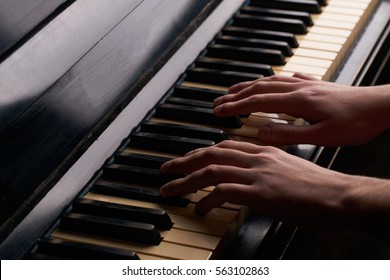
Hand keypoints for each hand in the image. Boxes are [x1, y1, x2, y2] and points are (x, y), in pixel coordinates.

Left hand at [160, 140, 361, 232]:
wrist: (339, 196)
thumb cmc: (317, 188)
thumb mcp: (287, 171)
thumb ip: (265, 171)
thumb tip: (249, 182)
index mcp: (263, 151)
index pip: (224, 146)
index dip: (201, 153)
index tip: (188, 160)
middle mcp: (256, 158)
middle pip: (210, 154)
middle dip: (184, 161)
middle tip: (167, 169)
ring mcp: (257, 174)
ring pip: (210, 171)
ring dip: (185, 180)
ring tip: (169, 189)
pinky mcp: (259, 192)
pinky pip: (223, 192)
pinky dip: (207, 200)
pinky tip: (201, 208)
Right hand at [214, 73, 389, 145]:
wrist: (382, 106)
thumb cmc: (357, 123)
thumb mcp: (323, 136)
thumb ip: (290, 134)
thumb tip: (261, 132)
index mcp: (298, 101)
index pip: (257, 102)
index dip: (235, 106)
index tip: (218, 111)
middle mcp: (299, 89)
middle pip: (259, 88)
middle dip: (236, 95)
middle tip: (218, 101)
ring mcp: (307, 85)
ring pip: (270, 81)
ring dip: (249, 85)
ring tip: (234, 90)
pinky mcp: (315, 86)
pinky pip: (286, 79)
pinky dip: (272, 81)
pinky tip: (271, 82)